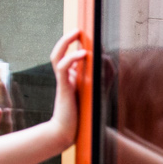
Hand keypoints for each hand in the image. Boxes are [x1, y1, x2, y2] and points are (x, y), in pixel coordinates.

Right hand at [48, 29, 90, 147]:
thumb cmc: (81, 117)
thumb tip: (106, 59)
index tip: (85, 36)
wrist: (68, 133)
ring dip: (65, 43)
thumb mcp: (94, 92)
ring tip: (76, 33)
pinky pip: (63, 69)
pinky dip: (72, 59)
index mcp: (69, 78)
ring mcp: (62, 82)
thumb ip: (99, 77)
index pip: (68, 56)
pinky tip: (83, 54)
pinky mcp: (63, 89)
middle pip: (59, 52)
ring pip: (57, 56)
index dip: (74, 45)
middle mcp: (64, 78)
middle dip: (66, 39)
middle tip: (78, 30)